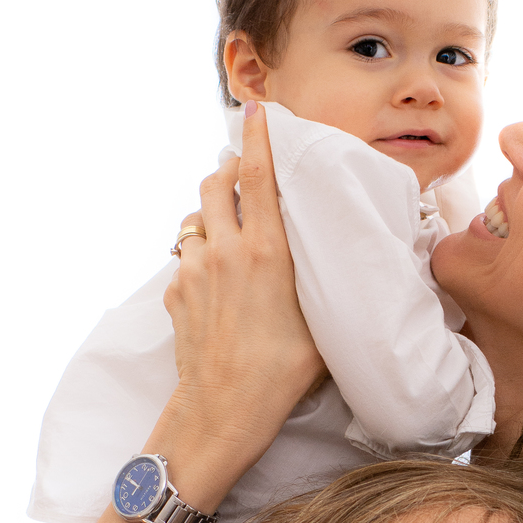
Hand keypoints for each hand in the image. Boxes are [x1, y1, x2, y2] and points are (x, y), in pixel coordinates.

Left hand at [156, 103, 325, 498]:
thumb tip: (347, 260)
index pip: (256, 174)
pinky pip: (186, 259)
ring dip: (211, 215)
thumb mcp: (322, 319)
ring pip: (195, 219)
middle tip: (242, 175)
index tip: (259, 111)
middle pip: (214, 183)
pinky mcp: (174, 293)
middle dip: (226, 171)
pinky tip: (218, 281)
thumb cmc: (285, 373)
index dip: (258, 136)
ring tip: (230, 231)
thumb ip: (323, 278)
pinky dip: (200, 258)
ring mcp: (194, 270)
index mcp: (268, 251)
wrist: (223, 411)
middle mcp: (226, 251)